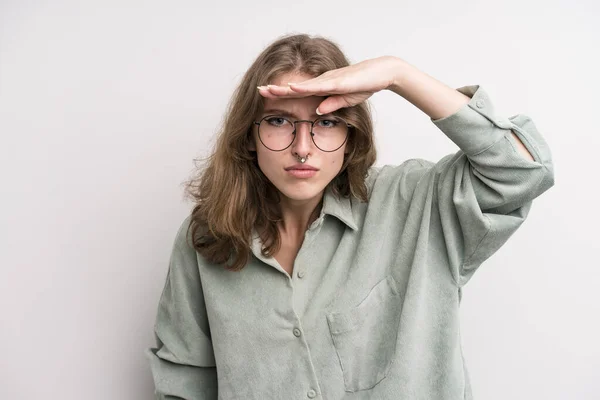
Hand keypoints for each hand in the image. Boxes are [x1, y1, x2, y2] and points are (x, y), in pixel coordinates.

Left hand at [257, 55, 403, 114]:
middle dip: (276, 90)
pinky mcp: (337, 82)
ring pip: (302, 86)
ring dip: (284, 88)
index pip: (297, 93)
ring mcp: (328, 80)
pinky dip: (304, 87)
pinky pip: (317, 86)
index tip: (265, 96)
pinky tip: (292, 88)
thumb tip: (317, 111)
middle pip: (295, 87)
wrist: (381, 73)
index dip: (281, 94)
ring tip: (268, 90)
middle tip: (258, 90)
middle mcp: (321, 82)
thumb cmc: (364, 85)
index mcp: (322, 88)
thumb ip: (331, 105)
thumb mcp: (345, 101)